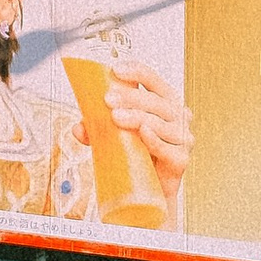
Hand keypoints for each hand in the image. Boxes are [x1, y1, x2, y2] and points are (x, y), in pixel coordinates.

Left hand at [101, 63, 191, 220]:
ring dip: (137, 117)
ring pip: (159, 123)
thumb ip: (98, 128)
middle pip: (156, 101)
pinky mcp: (180, 160)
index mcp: (165, 102)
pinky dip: (154, 140)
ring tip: (116, 118)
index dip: (136, 72)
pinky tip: (143, 133)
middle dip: (131, 98)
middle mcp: (178, 116)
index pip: (153, 80)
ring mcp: (182, 138)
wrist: (149, 189)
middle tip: (108, 100)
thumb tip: (78, 128)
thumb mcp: (114, 136)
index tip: (115, 70)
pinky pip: (167, 148)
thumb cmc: (138, 155)